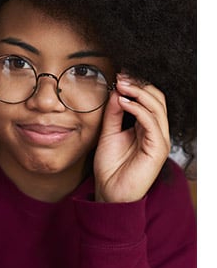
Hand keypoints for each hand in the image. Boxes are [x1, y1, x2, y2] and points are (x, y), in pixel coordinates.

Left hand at [93, 74, 170, 202]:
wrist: (110, 192)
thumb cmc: (110, 166)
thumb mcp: (108, 134)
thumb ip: (113, 114)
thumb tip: (117, 91)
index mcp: (146, 126)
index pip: (149, 99)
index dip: (136, 84)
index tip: (120, 74)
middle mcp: (156, 131)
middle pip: (157, 99)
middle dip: (139, 85)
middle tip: (121, 76)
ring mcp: (159, 139)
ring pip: (157, 107)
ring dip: (139, 93)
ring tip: (121, 85)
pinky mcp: (158, 149)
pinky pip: (152, 123)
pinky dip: (138, 109)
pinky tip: (124, 102)